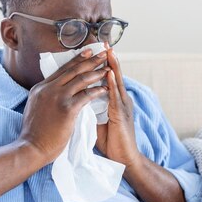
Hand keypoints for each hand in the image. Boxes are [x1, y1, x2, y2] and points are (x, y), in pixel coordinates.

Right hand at [18, 49, 109, 163]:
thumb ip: (45, 97)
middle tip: (102, 53)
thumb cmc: (35, 133)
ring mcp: (58, 97)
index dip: (76, 60)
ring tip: (107, 69)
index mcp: (40, 88)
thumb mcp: (35, 107)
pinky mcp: (67, 109)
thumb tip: (52, 91)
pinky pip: (86, 95)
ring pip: (81, 79)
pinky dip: (97, 90)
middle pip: (73, 70)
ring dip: (96, 73)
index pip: (62, 69)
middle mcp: (48, 89)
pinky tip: (105, 88)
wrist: (31, 148)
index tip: (88, 52)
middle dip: (90, 60)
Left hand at [95, 48, 141, 167]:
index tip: (95, 50)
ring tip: (107, 50)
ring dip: (112, 65)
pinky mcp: (122, 115)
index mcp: (115, 101)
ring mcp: (123, 106)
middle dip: (108, 58)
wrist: (124, 160)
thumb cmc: (111, 142)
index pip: (107, 78)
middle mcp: (121, 100)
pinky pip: (116, 96)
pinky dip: (111, 84)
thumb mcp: (98, 121)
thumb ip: (90, 108)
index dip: (102, 64)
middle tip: (103, 41)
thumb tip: (77, 99)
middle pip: (114, 74)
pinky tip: (107, 73)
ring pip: (117, 82)